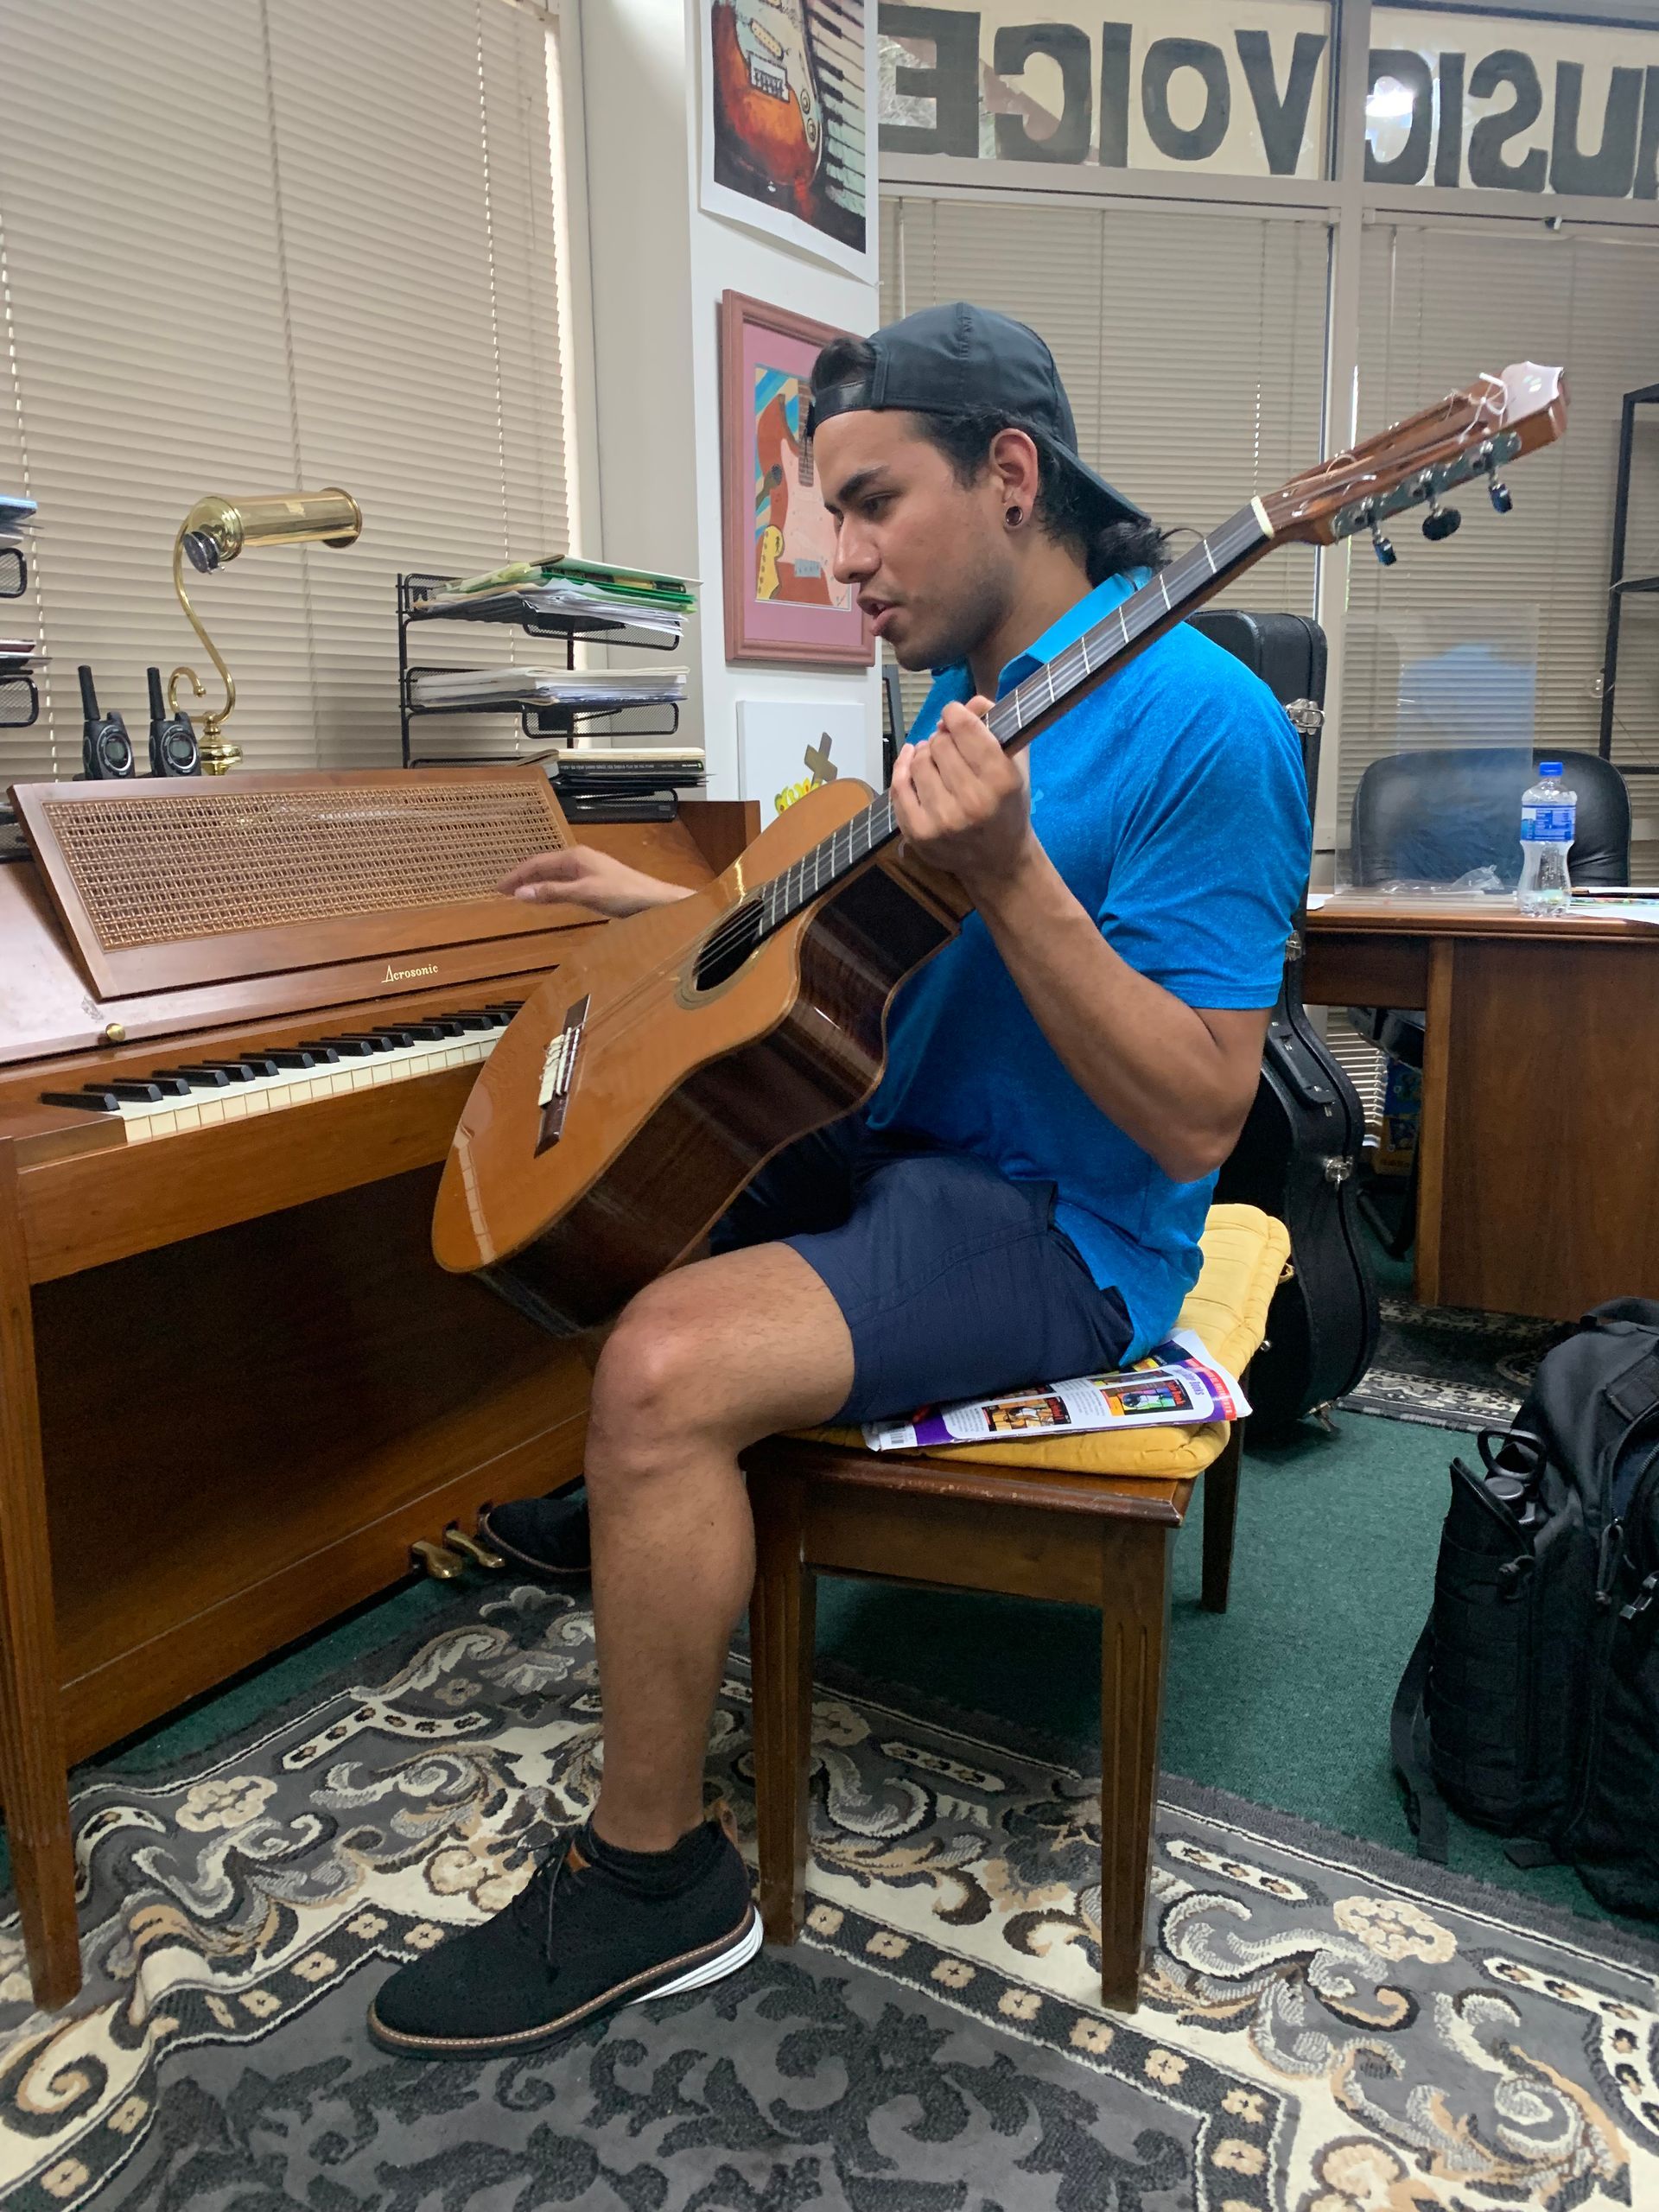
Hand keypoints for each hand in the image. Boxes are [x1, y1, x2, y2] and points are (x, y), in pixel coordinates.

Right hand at [498, 845, 691, 919]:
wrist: (655, 901)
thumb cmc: (623, 894)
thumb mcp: (584, 893)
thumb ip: (552, 892)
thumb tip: (520, 892)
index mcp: (574, 856)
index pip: (536, 863)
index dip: (516, 875)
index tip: (497, 887)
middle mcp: (579, 859)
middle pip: (543, 866)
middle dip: (522, 877)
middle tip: (502, 890)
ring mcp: (587, 869)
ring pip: (553, 874)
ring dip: (534, 883)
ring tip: (518, 893)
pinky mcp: (595, 882)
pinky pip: (563, 882)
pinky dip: (549, 888)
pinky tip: (546, 896)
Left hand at [890, 696, 1035, 896]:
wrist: (998, 861)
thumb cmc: (1008, 806)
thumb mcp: (1016, 763)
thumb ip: (997, 725)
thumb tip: (969, 703)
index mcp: (1002, 779)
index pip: (964, 726)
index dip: (954, 713)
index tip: (954, 716)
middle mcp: (973, 801)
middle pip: (940, 742)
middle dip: (943, 738)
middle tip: (949, 748)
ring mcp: (944, 820)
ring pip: (918, 761)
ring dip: (924, 755)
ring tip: (936, 761)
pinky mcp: (919, 833)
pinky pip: (899, 786)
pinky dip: (902, 768)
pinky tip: (911, 761)